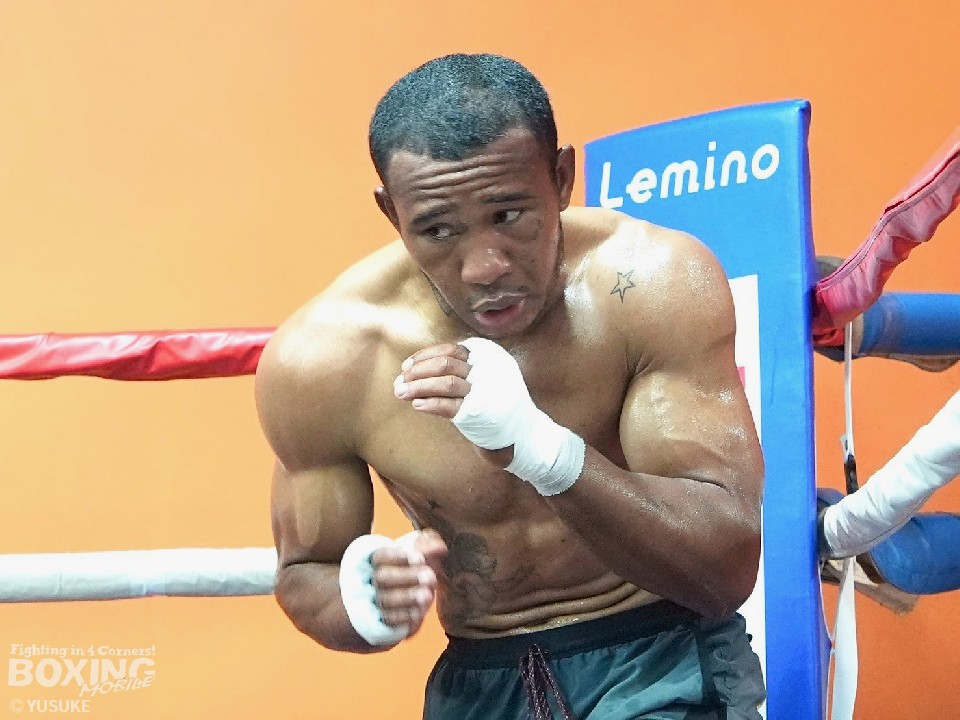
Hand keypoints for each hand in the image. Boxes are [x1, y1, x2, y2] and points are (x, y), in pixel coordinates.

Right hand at [370, 529, 447, 633]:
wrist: (403, 602)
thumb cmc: (409, 571)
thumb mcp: (417, 553)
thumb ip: (427, 545)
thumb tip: (440, 547)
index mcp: (377, 559)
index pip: (380, 555)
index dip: (399, 557)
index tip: (420, 559)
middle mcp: (371, 580)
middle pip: (382, 577)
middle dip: (407, 576)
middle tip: (430, 576)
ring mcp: (374, 602)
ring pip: (385, 600)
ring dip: (407, 597)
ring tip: (427, 595)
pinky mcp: (381, 622)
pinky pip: (389, 620)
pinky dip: (405, 615)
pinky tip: (420, 611)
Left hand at [393, 342, 514, 466]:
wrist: (519, 430)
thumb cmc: (493, 401)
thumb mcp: (483, 376)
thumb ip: (458, 368)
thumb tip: (415, 368)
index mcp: (487, 358)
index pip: (450, 349)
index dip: (425, 356)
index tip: (407, 365)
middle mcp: (487, 371)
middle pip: (446, 364)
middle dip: (418, 370)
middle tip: (400, 379)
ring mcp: (484, 392)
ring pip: (446, 383)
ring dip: (418, 387)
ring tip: (400, 392)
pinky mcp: (478, 414)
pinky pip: (448, 406)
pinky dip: (429, 403)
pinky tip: (416, 404)